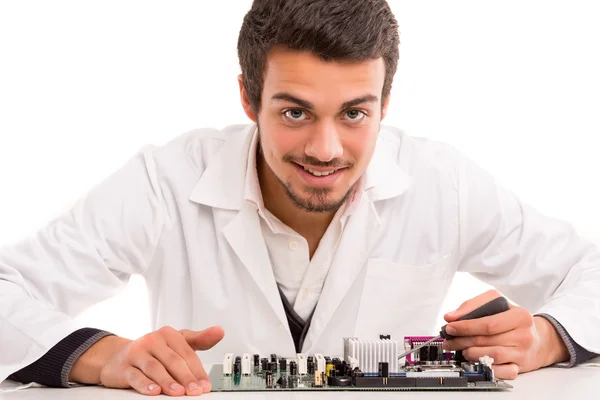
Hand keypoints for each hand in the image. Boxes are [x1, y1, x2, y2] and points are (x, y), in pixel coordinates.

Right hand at [71, 325, 223, 395]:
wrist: (119, 356)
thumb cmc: (153, 351)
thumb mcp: (177, 342)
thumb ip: (199, 339)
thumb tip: (219, 331)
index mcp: (169, 334)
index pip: (187, 353)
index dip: (198, 370)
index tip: (205, 385)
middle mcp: (153, 340)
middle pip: (173, 360)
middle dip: (186, 378)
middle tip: (195, 391)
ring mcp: (137, 352)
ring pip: (155, 367)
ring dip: (168, 381)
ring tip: (178, 393)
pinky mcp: (124, 366)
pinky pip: (135, 375)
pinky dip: (145, 384)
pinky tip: (154, 391)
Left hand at [442, 290, 568, 379]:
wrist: (539, 338)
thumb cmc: (513, 319)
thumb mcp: (497, 302)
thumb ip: (473, 305)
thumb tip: (451, 316)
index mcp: (520, 316)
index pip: (488, 324)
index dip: (466, 327)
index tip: (450, 327)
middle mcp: (524, 335)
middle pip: (486, 341)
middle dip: (462, 341)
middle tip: (449, 341)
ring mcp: (523, 353)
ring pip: (491, 356)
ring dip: (470, 354)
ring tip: (461, 350)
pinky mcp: (520, 367)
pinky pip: (501, 372)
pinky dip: (486, 368)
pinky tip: (476, 362)